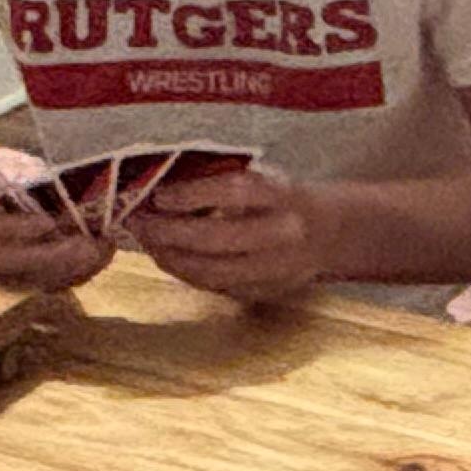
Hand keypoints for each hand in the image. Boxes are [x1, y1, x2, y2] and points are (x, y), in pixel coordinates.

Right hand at [0, 146, 108, 290]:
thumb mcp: (2, 160)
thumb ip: (26, 173)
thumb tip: (74, 182)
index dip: (11, 228)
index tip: (46, 222)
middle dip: (45, 257)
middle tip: (86, 246)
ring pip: (13, 281)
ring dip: (59, 272)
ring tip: (97, 254)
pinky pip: (27, 286)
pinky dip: (62, 278)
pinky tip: (92, 262)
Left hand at [123, 161, 335, 304]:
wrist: (332, 232)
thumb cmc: (283, 198)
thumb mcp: (264, 178)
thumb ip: (222, 182)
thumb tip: (162, 188)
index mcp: (283, 195)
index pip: (234, 192)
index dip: (192, 194)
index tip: (159, 195)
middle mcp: (283, 233)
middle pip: (217, 238)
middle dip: (169, 232)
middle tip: (138, 222)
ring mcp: (277, 268)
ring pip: (213, 271)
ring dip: (171, 259)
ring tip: (147, 242)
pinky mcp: (267, 291)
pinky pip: (218, 287)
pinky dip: (187, 273)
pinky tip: (169, 258)